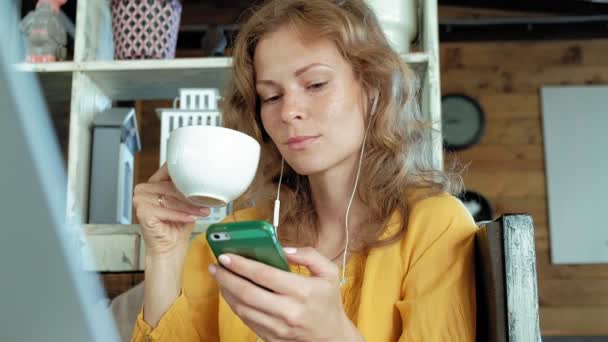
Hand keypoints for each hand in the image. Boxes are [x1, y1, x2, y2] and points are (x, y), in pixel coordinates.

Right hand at [133, 163, 209, 257]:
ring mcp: (140, 199)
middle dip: (191, 196)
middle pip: (171, 187)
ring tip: (202, 212)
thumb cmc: (177, 226)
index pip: (169, 170)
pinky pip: (166, 211)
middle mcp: (143, 189)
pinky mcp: (142, 211)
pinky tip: (192, 218)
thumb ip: (189, 189)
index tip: (202, 179)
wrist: (170, 248)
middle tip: (206, 202)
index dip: (186, 176)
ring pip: (170, 200)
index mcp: (153, 183)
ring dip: (189, 207)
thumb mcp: (186, 203)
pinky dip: (181, 216)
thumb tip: (204, 178)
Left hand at [208, 247, 363, 341]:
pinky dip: (235, 305)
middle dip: (227, 277)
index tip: (227, 255)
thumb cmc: (328, 302)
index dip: (242, 264)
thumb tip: (283, 249)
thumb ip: (309, 255)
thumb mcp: (329, 273)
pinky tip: (231, 293)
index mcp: (302, 291)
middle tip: (215, 265)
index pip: (265, 275)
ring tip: (220, 277)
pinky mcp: (271, 338)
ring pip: (243, 309)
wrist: (331, 338)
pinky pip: (247, 320)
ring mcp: (278, 328)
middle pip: (248, 293)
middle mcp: (288, 311)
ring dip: (227, 292)